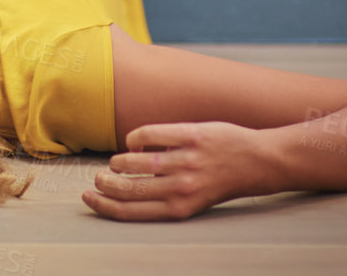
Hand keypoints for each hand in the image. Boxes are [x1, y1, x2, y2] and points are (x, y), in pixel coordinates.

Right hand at [82, 121, 267, 220]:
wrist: (256, 162)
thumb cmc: (223, 181)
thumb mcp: (195, 199)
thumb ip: (166, 194)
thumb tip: (133, 179)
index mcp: (180, 208)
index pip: (132, 211)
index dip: (105, 206)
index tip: (89, 198)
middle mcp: (181, 187)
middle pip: (129, 189)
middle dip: (105, 184)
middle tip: (97, 178)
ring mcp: (185, 161)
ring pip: (137, 162)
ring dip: (119, 162)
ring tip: (114, 162)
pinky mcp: (191, 136)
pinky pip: (151, 134)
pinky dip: (137, 138)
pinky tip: (135, 141)